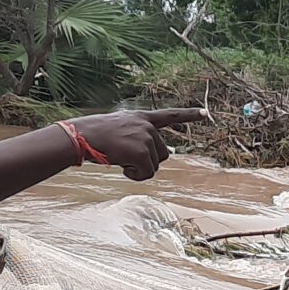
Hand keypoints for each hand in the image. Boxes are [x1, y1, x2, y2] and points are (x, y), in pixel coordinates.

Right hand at [66, 109, 208, 181]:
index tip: (206, 113)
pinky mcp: (142, 152)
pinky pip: (147, 173)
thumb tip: (149, 152)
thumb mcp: (119, 128)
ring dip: (140, 169)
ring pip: (155, 165)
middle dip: (148, 161)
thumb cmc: (95, 135)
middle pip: (164, 153)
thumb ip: (137, 135)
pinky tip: (122, 167)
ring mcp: (146, 138)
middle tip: (126, 158)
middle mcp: (147, 126)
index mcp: (142, 118)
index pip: (170, 115)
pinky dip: (136, 176)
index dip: (189, 115)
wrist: (83, 136)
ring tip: (121, 160)